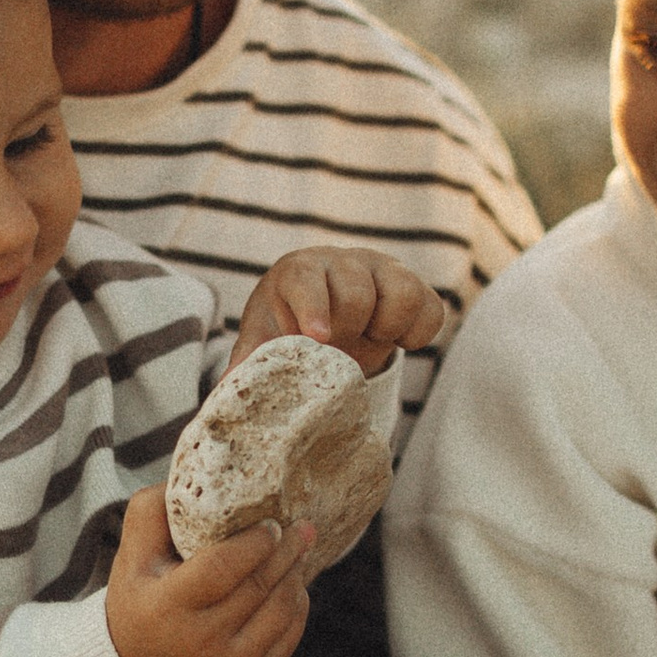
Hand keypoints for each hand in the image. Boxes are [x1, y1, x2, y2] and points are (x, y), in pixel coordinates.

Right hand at [105, 488, 312, 656]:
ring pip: (280, 611)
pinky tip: (293, 585)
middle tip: (303, 526)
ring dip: (295, 575)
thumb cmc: (140, 599)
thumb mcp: (132, 555)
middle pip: (258, 587)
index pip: (223, 568)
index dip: (254, 543)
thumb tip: (192, 474)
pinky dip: (297, 606)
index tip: (271, 524)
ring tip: (300, 551)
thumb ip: (153, 511)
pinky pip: (289, 636)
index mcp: (167, 607)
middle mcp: (200, 642)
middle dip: (287, 551)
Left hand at [237, 247, 446, 377]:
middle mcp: (343, 261)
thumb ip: (248, 362)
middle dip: (351, 328)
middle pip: (358, 292)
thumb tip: (225, 394)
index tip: (318, 338)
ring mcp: (384, 270)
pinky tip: (395, 341)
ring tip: (367, 339)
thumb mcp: (264, 339)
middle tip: (339, 348)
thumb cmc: (289, 324)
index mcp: (299, 270)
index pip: (307, 279)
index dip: (313, 307)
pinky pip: (431, 309)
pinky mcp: (415, 285)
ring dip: (387, 328)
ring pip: (403, 293)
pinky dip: (418, 334)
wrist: (328, 312)